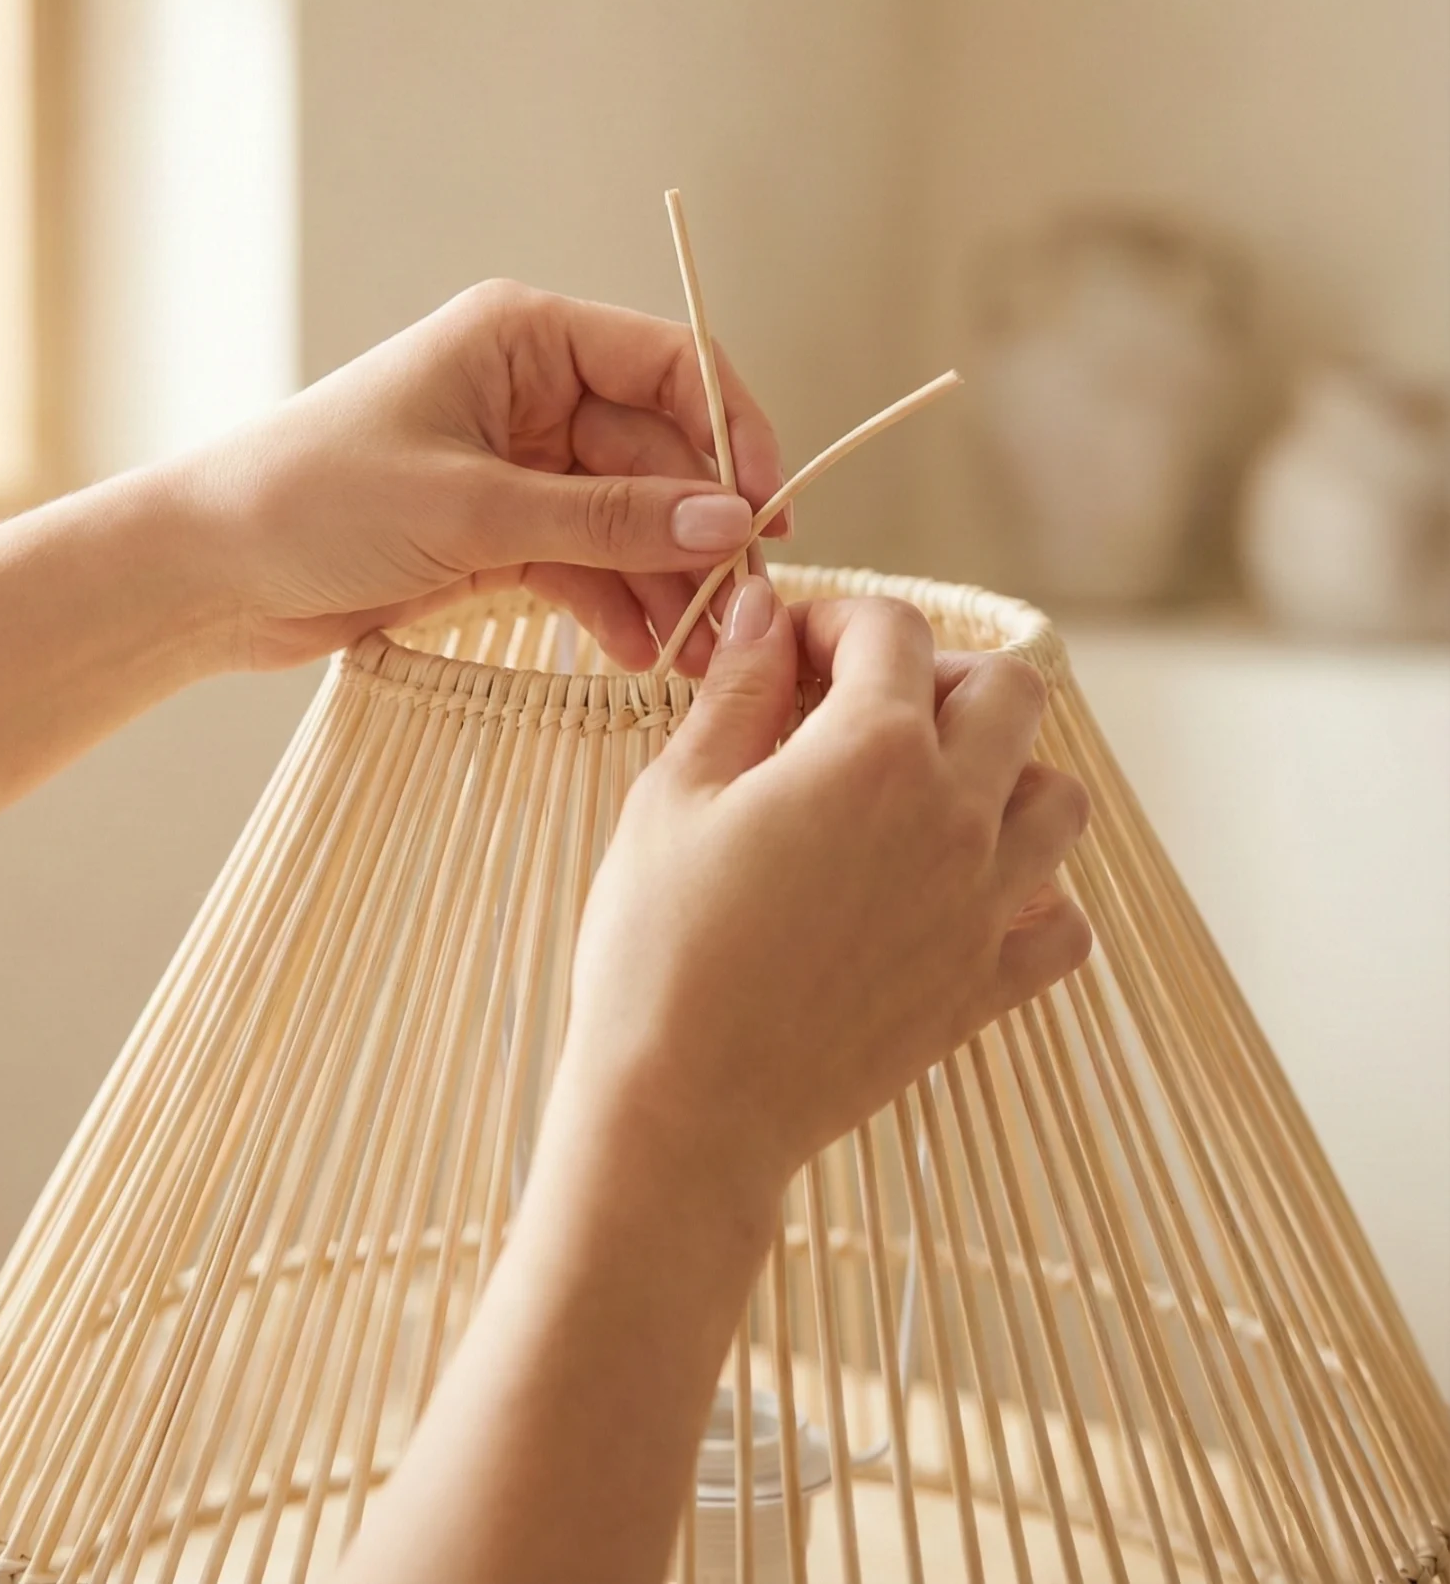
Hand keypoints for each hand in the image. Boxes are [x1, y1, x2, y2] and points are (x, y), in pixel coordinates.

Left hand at [173, 279, 787, 671]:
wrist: (207, 573)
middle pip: (657, 453)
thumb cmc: (314, 502)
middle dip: (699, 532)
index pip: (668, 363)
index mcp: (525, 338)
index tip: (769, 510)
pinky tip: (641, 657)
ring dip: (665, 583)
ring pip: (627, 518)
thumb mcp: (471, 510)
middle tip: (745, 610)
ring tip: (702, 655)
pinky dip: (614, 606)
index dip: (733, 431)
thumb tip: (729, 524)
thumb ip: (605, 521)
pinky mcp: (497, 531)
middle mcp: (530, 391)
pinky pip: (585, 561)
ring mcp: (517, 464)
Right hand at [563, 579, 1092, 1210]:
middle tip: (862, 710)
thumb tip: (762, 611)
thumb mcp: (675, 795)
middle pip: (1011, 691)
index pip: (895, 631)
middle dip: (940, 677)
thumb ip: (736, 692)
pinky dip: (1034, 897)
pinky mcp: (985, 987)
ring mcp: (982, 906)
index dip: (835, 621)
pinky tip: (961, 895)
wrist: (686, 1110)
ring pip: (1059, 799)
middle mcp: (953, 816)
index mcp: (872, 751)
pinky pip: (1063, 923)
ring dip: (1004, 776)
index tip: (786, 652)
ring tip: (921, 797)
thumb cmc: (658, 946)